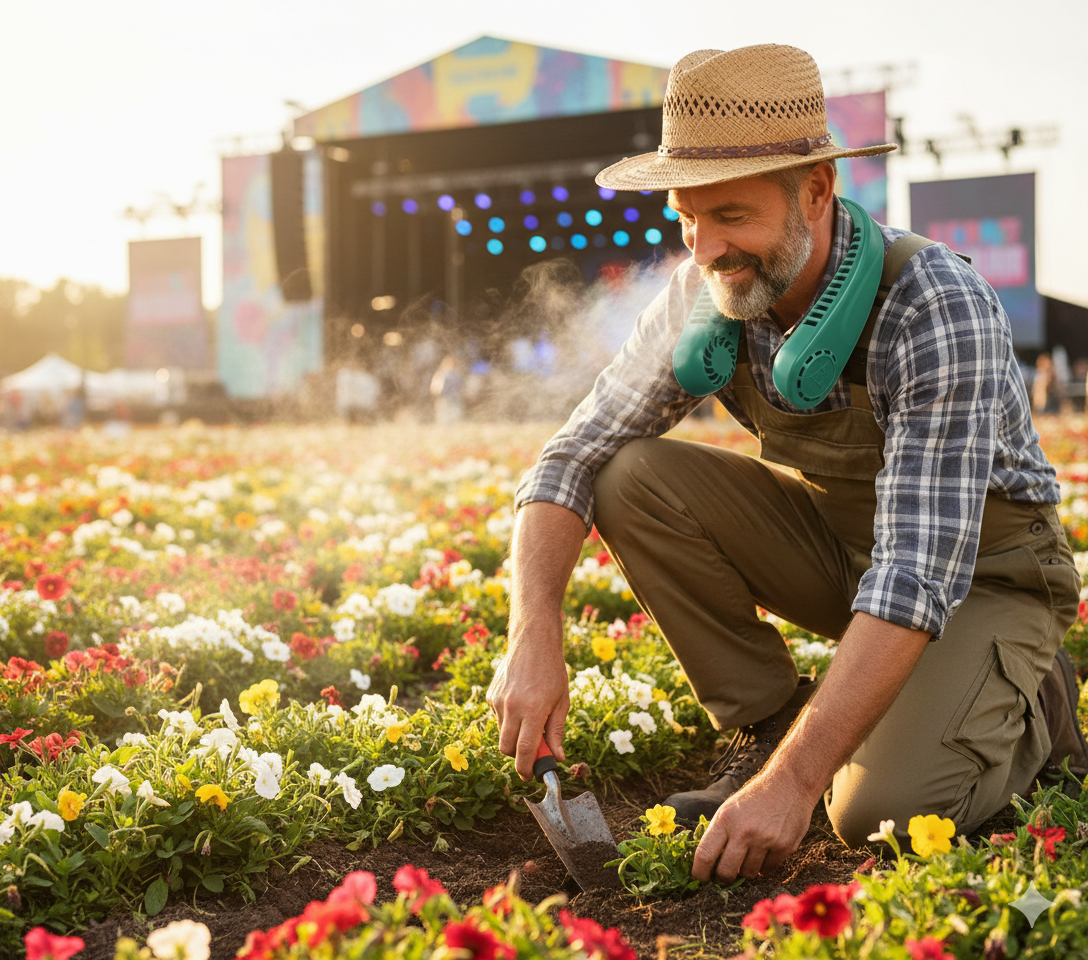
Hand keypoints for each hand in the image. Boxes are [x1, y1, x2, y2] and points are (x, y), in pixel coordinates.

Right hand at [486, 638, 569, 780]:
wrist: (533, 642)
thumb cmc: (553, 671)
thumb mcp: (562, 702)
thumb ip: (556, 731)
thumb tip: (556, 757)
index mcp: (533, 711)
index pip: (524, 751)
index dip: (526, 769)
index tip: (531, 775)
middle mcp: (512, 708)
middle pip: (506, 748)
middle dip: (517, 756)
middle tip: (532, 751)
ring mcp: (499, 701)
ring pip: (501, 733)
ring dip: (513, 735)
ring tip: (530, 716)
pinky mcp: (491, 695)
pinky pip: (497, 717)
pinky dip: (508, 718)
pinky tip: (520, 701)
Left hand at [691, 770, 815, 881]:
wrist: (789, 784)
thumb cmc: (754, 798)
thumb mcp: (730, 808)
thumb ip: (720, 833)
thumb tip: (708, 863)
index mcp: (725, 819)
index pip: (705, 854)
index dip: (699, 872)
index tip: (700, 878)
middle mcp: (744, 831)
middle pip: (726, 872)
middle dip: (723, 877)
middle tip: (724, 875)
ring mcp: (766, 840)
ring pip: (748, 873)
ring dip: (746, 870)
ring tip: (749, 854)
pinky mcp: (785, 847)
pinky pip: (768, 870)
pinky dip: (763, 866)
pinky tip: (764, 852)